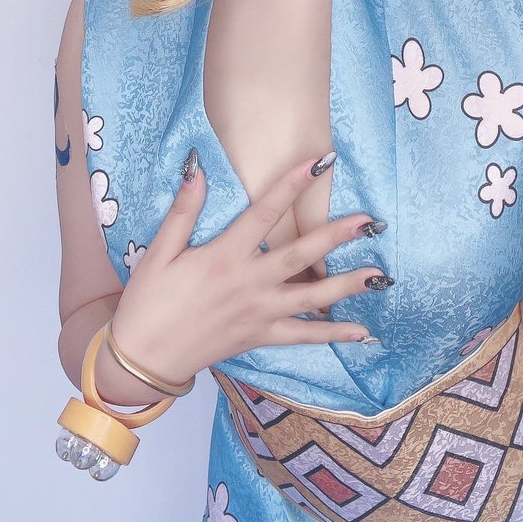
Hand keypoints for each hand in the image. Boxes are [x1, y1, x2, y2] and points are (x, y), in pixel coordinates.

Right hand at [110, 151, 385, 386]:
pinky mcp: (260, 337)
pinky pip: (303, 336)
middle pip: (301, 254)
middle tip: (369, 221)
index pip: (265, 212)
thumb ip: (183, 210)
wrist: (143, 358)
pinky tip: (363, 332)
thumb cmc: (148, 301)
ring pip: (311, 297)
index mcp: (225, 255)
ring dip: (347, 285)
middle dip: (337, 236)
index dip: (292, 184)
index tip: (319, 162)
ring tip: (379, 275)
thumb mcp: (159, 251)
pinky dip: (333, 334)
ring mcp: (259, 312)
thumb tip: (198, 168)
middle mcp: (249, 282)